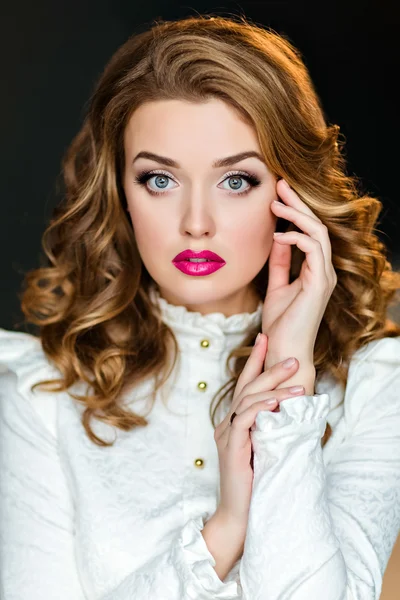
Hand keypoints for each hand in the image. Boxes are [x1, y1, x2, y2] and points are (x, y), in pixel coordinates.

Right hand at [213, 333, 303, 530]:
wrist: (240, 514)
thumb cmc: (256, 483)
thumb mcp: (265, 448)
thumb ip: (270, 427)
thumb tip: (291, 407)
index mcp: (235, 422)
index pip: (245, 385)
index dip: (255, 361)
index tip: (265, 338)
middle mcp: (227, 423)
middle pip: (247, 387)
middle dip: (269, 368)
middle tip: (292, 357)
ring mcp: (227, 434)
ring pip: (248, 401)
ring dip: (274, 389)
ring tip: (298, 383)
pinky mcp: (232, 447)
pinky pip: (244, 420)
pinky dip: (260, 408)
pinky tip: (276, 403)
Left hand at [263, 179, 336, 373]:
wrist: (284, 350)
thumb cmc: (281, 325)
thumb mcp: (277, 287)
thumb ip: (279, 264)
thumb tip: (277, 238)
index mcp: (316, 270)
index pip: (309, 232)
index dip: (294, 212)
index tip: (277, 195)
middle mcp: (324, 270)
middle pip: (316, 226)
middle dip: (298, 203)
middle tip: (280, 184)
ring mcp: (325, 276)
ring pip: (317, 233)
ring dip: (296, 215)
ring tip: (275, 203)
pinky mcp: (320, 284)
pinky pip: (313, 250)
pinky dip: (296, 238)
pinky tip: (278, 235)